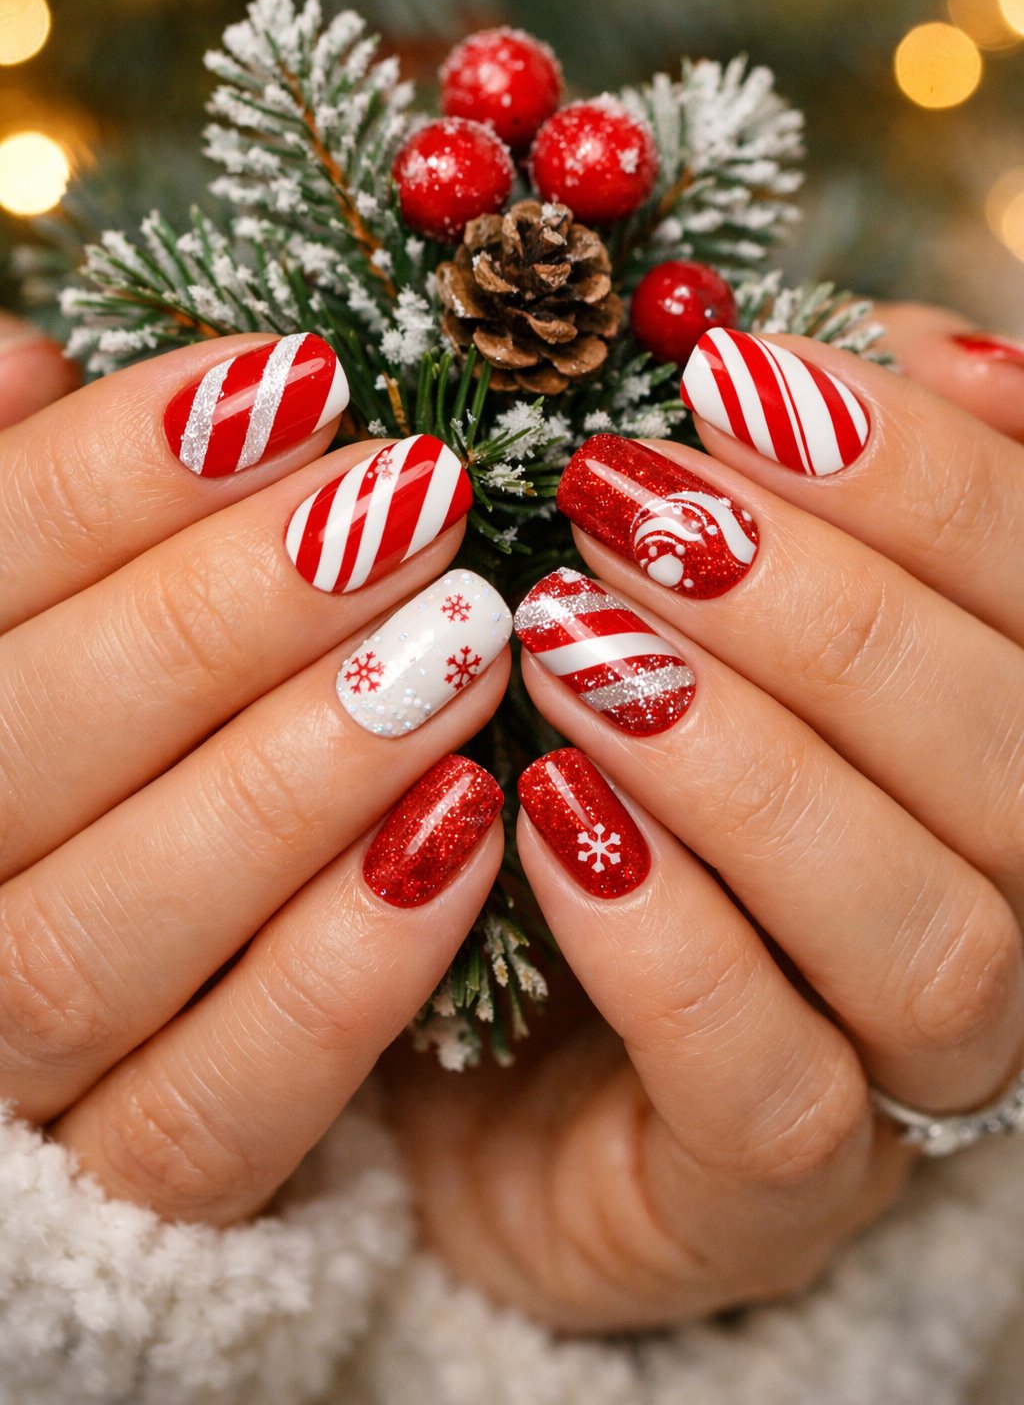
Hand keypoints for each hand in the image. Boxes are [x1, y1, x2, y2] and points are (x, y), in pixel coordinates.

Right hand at [0, 324, 511, 1224]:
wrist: (103, 985)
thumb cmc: (86, 754)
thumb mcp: (49, 625)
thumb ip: (23, 517)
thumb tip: (24, 363)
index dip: (120, 474)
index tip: (301, 380)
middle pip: (22, 750)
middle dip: (222, 612)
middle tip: (413, 498)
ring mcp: (7, 1059)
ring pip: (100, 938)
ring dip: (294, 779)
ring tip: (467, 641)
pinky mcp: (125, 1187)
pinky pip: (207, 1113)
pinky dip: (339, 977)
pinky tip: (471, 826)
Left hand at [385, 305, 1023, 1332]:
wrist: (476, 1043)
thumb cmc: (602, 777)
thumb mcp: (691, 615)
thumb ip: (808, 493)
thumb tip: (924, 350)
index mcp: (1002, 744)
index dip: (915, 477)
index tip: (727, 379)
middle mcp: (1008, 906)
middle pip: (1014, 762)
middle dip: (823, 610)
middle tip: (624, 506)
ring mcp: (909, 1074)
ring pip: (929, 931)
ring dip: (748, 763)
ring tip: (567, 645)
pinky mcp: (770, 1192)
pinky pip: (774, 1089)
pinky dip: (669, 939)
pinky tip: (552, 816)